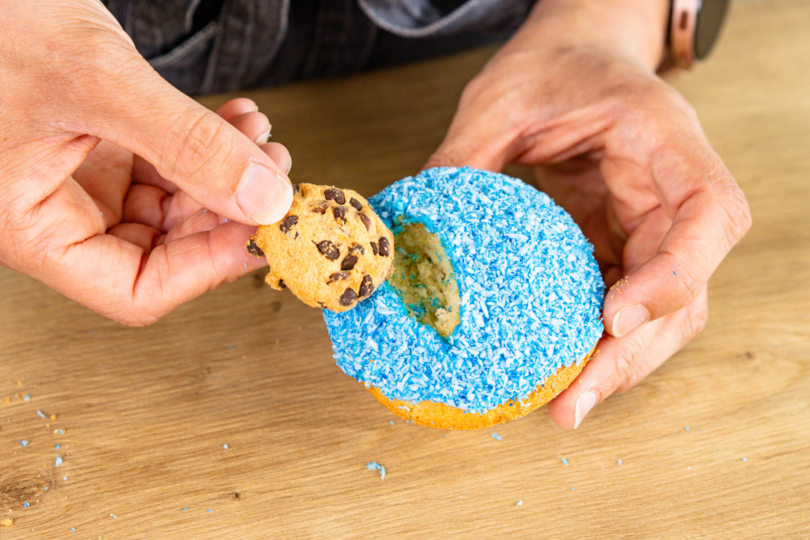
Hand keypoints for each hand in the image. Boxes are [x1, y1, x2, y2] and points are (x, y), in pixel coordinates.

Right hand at [0, 0, 292, 324]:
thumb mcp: (98, 81)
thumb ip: (186, 144)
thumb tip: (262, 199)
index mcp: (30, 226)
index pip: (136, 292)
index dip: (208, 269)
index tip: (261, 234)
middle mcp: (54, 212)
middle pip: (164, 251)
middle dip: (228, 214)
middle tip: (273, 181)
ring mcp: (77, 179)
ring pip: (172, 207)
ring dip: (225, 176)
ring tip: (259, 141)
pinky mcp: (96, 147)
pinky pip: (164, 165)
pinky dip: (205, 147)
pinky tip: (234, 124)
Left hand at [425, 0, 751, 427]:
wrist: (576, 54)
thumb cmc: (551, 65)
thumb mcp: (499, 99)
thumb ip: (462, 159)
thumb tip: (407, 232)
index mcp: (663, 140)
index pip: (707, 214)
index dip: (673, 275)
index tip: (614, 317)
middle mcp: (673, 192)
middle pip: (687, 288)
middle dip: (633, 352)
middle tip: (573, 402)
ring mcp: (654, 225)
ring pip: (663, 312)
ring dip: (619, 363)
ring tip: (564, 405)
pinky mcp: (624, 244)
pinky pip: (623, 301)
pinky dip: (597, 342)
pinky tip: (558, 368)